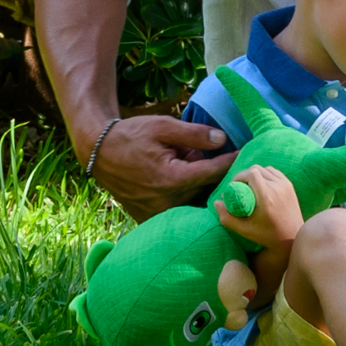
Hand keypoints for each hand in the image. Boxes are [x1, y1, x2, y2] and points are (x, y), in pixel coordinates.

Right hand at [84, 113, 236, 217]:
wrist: (100, 153)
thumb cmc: (131, 136)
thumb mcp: (163, 126)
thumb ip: (194, 134)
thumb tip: (223, 140)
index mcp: (172, 179)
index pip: (213, 173)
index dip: (231, 162)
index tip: (245, 154)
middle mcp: (167, 202)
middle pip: (205, 190)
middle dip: (213, 174)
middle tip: (214, 159)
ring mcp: (158, 214)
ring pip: (193, 202)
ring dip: (198, 187)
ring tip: (190, 169)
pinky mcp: (150, 219)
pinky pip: (178, 211)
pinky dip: (184, 198)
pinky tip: (180, 182)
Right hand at [219, 162, 303, 250]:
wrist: (292, 238)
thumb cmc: (266, 236)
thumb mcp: (244, 230)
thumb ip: (227, 218)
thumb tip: (216, 202)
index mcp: (267, 197)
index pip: (252, 173)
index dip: (240, 176)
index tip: (234, 187)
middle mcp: (278, 188)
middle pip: (257, 169)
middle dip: (245, 175)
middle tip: (239, 188)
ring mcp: (286, 185)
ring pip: (265, 169)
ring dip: (255, 175)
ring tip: (249, 187)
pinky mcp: (290, 185)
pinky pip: (274, 172)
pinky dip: (265, 175)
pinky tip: (260, 186)